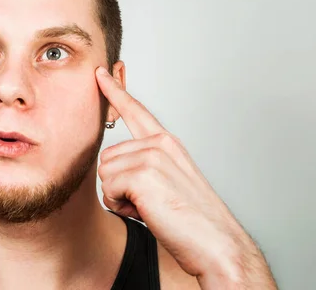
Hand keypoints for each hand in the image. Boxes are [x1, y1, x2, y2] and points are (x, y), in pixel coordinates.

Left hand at [95, 66, 275, 288]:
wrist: (217, 244)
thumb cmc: (192, 220)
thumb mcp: (167, 181)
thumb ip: (144, 165)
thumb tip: (113, 166)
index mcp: (167, 143)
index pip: (136, 111)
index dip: (115, 91)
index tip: (100, 73)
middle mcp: (159, 144)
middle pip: (107, 157)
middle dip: (118, 185)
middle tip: (149, 201)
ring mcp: (152, 156)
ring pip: (105, 173)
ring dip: (120, 197)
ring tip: (150, 207)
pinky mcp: (143, 173)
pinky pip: (108, 189)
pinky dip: (121, 207)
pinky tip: (147, 212)